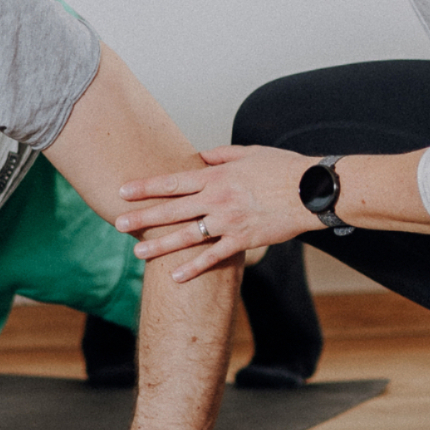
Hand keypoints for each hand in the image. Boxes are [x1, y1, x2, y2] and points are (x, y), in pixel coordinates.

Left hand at [115, 144, 319, 281]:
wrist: (311, 190)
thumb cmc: (283, 168)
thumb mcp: (249, 152)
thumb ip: (220, 155)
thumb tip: (199, 155)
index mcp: (217, 176)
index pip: (173, 181)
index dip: (146, 187)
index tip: (123, 191)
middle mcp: (217, 199)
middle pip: (172, 209)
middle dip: (143, 217)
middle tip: (118, 224)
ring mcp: (229, 221)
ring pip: (187, 235)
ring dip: (160, 245)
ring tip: (137, 251)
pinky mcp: (243, 241)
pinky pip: (213, 256)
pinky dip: (194, 268)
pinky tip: (175, 276)